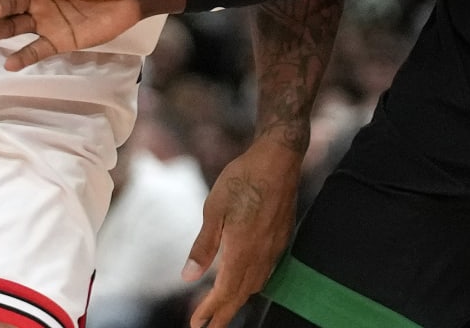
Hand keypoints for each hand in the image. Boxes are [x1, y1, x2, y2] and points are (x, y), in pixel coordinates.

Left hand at [184, 139, 301, 327]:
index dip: (210, 311)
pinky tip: (245, 280)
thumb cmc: (243, 178)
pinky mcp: (280, 239)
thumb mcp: (215, 208)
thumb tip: (189, 277)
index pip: (225, 292)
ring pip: (256, 285)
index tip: (196, 325)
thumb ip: (204, 245)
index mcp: (242, 250)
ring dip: (238, 300)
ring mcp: (274, 248)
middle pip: (241, 295)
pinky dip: (252, 284)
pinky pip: (266, 272)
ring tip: (223, 309)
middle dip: (224, 315)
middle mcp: (261, 255)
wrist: (279, 159)